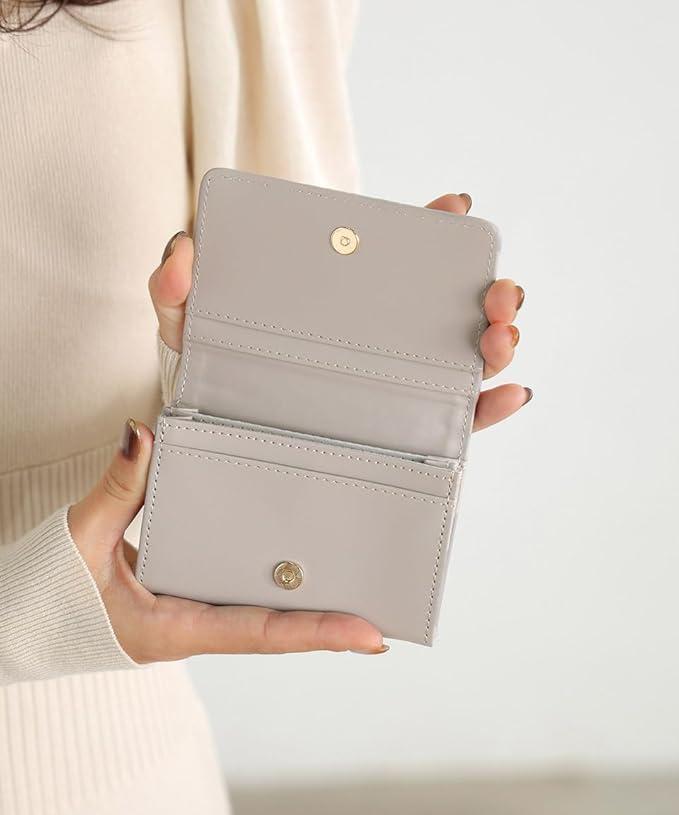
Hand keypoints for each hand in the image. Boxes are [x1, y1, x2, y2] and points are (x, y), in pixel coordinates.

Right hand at [67, 420, 386, 661]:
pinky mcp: (189, 598)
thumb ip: (116, 488)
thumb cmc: (51, 591)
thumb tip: (142, 435)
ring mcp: (194, 615)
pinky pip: (240, 592)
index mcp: (172, 629)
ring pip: (263, 614)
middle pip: (276, 628)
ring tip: (358, 582)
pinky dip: (273, 582)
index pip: (259, 634)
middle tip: (384, 603)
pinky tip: (299, 561)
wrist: (31, 617)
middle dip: (330, 621)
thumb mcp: (82, 539)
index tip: (369, 634)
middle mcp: (194, 628)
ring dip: (308, 603)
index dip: (316, 634)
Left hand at [149, 194, 530, 432]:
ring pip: (463, 360)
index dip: (433, 230)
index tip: (456, 209)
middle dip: (489, 294)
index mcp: (340, 301)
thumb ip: (174, 286)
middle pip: (450, 309)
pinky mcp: (401, 436)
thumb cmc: (208, 372)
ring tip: (500, 338)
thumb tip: (181, 253)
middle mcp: (379, 340)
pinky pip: (454, 423)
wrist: (214, 436)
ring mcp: (394, 387)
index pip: (395, 258)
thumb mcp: (187, 322)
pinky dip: (489, 409)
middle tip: (495, 296)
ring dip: (499, 344)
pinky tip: (509, 397)